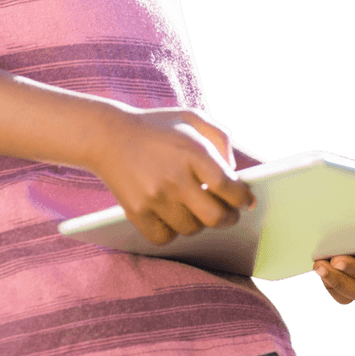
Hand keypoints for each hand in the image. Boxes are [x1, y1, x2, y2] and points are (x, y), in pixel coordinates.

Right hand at [92, 106, 255, 245]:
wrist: (107, 135)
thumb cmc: (156, 127)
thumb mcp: (191, 118)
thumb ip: (220, 138)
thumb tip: (234, 171)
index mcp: (192, 152)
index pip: (229, 187)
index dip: (243, 198)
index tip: (247, 201)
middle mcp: (175, 178)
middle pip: (215, 217)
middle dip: (228, 218)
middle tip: (229, 215)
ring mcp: (154, 197)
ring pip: (191, 229)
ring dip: (199, 223)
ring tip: (196, 210)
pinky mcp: (136, 212)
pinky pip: (164, 237)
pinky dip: (172, 232)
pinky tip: (173, 217)